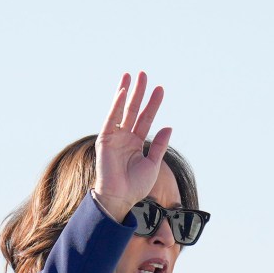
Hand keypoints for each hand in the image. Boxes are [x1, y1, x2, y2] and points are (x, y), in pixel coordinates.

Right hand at [91, 71, 171, 217]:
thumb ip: (160, 145)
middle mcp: (125, 137)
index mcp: (136, 142)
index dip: (153, 104)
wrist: (119, 198)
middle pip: (133, 109)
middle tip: (143, 74)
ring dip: (125, 92)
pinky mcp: (104, 140)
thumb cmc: (135, 186)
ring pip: (121, 110)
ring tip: (131, 75)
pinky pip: (111, 119)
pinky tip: (122, 92)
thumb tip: (168, 126)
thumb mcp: (153, 164)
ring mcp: (114, 137)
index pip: (146, 118)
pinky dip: (115, 106)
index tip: (161, 89)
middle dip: (138, 92)